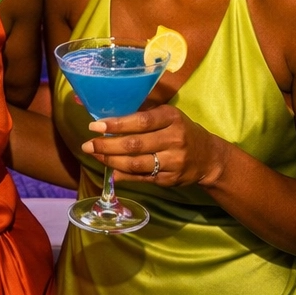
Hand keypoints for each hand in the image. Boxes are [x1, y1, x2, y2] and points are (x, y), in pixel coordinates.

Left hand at [83, 104, 224, 187]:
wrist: (208, 157)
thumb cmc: (180, 130)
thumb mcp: (167, 115)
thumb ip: (141, 115)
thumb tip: (107, 116)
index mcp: (171, 118)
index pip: (140, 121)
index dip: (116, 125)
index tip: (95, 126)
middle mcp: (174, 139)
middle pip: (135, 144)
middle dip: (107, 146)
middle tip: (87, 145)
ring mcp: (173, 161)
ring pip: (136, 164)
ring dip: (111, 161)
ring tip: (95, 156)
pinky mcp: (170, 179)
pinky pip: (142, 178)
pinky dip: (123, 175)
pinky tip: (111, 170)